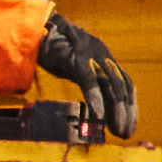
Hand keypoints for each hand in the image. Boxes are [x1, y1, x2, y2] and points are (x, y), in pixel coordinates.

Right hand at [34, 14, 137, 140]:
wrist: (31, 27)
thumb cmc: (50, 51)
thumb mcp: (74, 68)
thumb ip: (88, 81)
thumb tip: (98, 108)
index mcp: (104, 57)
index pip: (125, 84)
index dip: (130, 106)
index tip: (129, 127)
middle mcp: (102, 54)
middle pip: (122, 85)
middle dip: (127, 111)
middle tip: (125, 133)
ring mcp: (90, 53)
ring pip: (111, 83)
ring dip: (117, 109)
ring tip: (117, 129)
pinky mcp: (74, 55)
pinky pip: (89, 79)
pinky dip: (95, 99)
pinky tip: (98, 115)